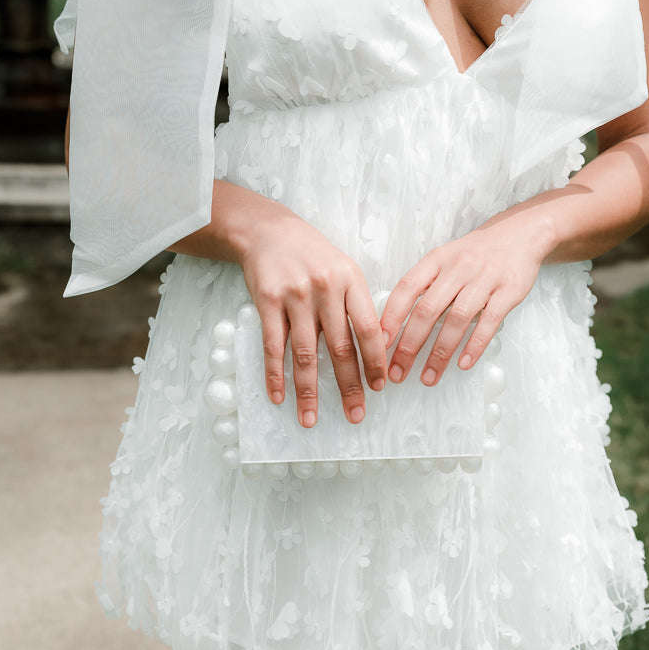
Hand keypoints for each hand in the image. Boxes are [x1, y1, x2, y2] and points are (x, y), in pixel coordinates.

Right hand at [239, 215, 387, 426]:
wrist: (269, 231)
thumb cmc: (313, 256)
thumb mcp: (344, 270)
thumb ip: (358, 306)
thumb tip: (376, 351)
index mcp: (351, 281)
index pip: (369, 329)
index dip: (376, 361)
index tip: (380, 387)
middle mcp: (325, 288)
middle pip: (340, 347)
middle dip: (349, 386)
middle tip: (355, 414)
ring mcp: (295, 295)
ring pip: (305, 354)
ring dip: (308, 391)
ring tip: (310, 418)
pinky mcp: (268, 301)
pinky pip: (273, 346)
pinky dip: (275, 375)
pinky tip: (279, 397)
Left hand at [379, 219, 545, 383]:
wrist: (521, 233)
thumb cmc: (476, 254)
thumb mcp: (444, 259)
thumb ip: (423, 285)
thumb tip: (394, 322)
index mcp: (436, 260)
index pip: (406, 289)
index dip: (390, 318)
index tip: (379, 344)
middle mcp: (458, 268)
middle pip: (428, 310)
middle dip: (409, 345)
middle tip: (397, 371)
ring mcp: (484, 279)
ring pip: (457, 319)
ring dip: (440, 353)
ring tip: (428, 377)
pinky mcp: (508, 290)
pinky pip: (489, 321)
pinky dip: (475, 345)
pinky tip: (463, 364)